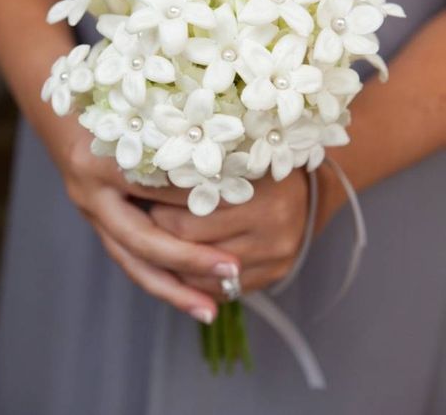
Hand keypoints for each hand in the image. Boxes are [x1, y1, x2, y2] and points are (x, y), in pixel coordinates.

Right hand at [48, 118, 240, 322]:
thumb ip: (176, 144)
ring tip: (210, 310)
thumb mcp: (145, 118)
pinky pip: (131, 261)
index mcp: (102, 162)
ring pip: (132, 261)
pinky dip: (162, 280)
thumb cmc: (115, 109)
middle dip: (189, 260)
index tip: (241, 210)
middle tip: (232, 271)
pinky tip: (191, 295)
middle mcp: (91, 193)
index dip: (198, 203)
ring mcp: (92, 213)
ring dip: (173, 288)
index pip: (157, 191)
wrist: (68, 115)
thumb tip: (233, 170)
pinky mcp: (100, 224)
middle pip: (141, 240)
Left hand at [151, 170, 308, 299]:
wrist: (311, 192)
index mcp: (261, 189)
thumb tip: (143, 173)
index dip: (156, 200)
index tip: (135, 189)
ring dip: (173, 258)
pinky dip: (197, 278)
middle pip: (190, 239)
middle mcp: (273, 225)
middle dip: (159, 227)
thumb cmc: (263, 166)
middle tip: (142, 211)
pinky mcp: (274, 276)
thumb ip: (199, 167)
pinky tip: (184, 259)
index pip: (188, 205)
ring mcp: (276, 256)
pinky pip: (222, 289)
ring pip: (201, 273)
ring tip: (158, 235)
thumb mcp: (236, 156)